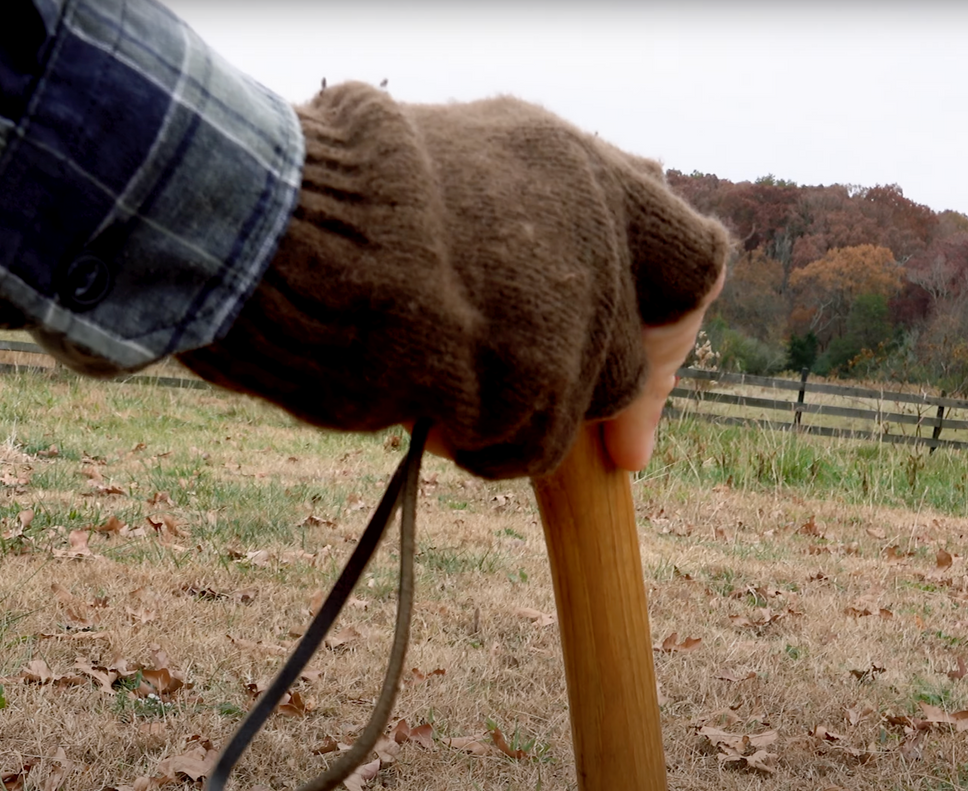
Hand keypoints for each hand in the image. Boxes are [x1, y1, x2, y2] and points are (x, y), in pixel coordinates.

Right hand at [183, 81, 730, 479]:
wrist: (276, 227)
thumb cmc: (336, 201)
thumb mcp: (455, 176)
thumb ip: (532, 222)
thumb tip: (578, 298)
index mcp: (579, 167)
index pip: (691, 260)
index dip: (669, 328)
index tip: (638, 365)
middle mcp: (594, 228)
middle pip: (630, 356)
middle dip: (588, 403)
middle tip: (537, 422)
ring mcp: (569, 301)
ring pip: (578, 409)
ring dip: (514, 417)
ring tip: (432, 385)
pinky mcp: (533, 372)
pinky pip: (527, 447)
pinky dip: (481, 447)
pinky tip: (424, 410)